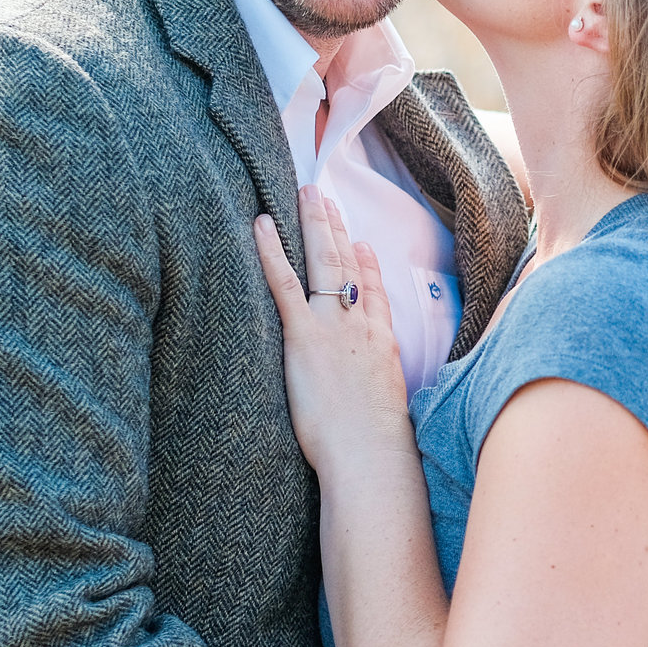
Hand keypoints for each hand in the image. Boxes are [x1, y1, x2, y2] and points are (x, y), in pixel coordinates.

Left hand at [251, 189, 408, 474]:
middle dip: (336, 229)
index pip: (373, 292)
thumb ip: (379, 389)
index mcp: (381, 343)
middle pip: (349, 265)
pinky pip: (285, 283)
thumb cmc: (376, 446)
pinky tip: (261, 224)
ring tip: (305, 194)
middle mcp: (360, 325)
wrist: (370, 452)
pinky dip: (272, 251)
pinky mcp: (304, 337)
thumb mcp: (386, 409)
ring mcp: (333, 326)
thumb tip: (376, 396)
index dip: (365, 263)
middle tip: (325, 197)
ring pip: (324, 262)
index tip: (358, 241)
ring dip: (314, 224)